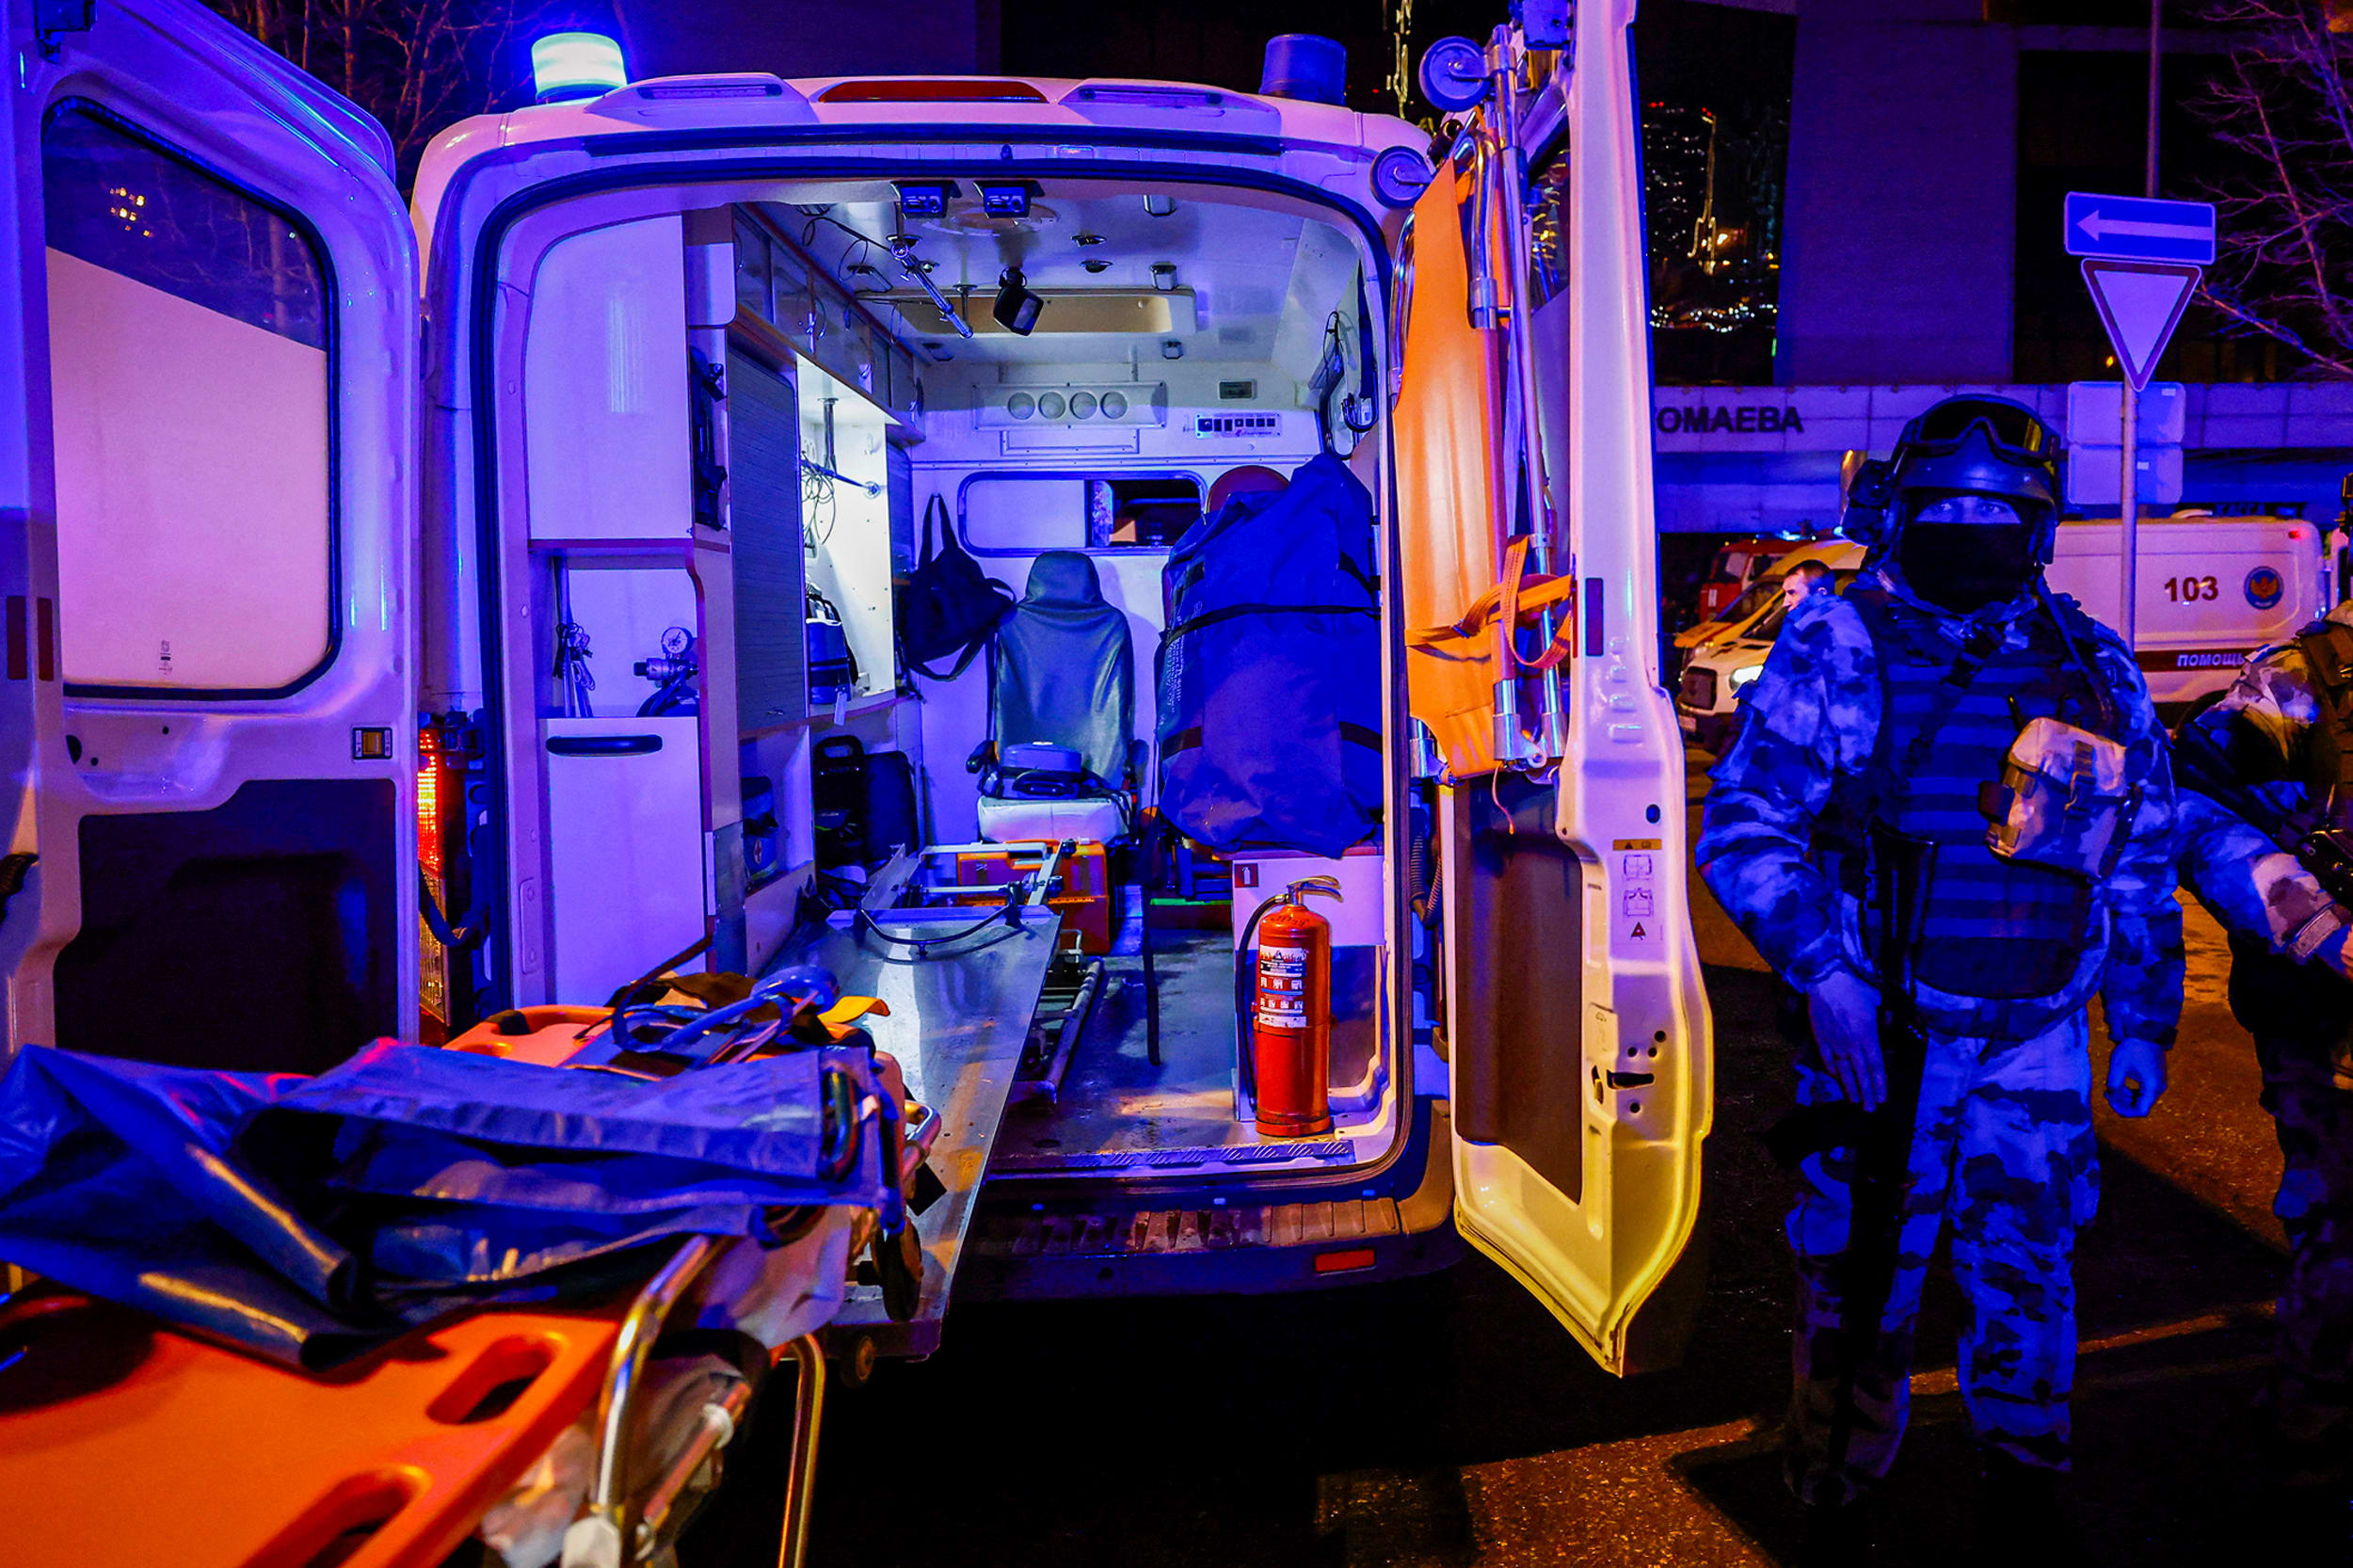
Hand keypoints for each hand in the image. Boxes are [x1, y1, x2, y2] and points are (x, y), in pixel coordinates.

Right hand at [1807, 968, 1884, 1110]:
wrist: (1827, 980)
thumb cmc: (1854, 989)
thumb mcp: (1874, 1006)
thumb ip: (1876, 1024)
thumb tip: (1878, 1033)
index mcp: (1868, 1036)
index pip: (1876, 1066)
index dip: (1879, 1084)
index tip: (1882, 1098)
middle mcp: (1852, 1044)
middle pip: (1861, 1073)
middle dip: (1866, 1093)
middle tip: (1870, 1109)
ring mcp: (1834, 1043)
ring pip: (1843, 1070)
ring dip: (1849, 1087)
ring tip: (1854, 1101)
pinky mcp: (1820, 1038)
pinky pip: (1826, 1059)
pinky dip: (1832, 1070)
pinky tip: (1836, 1078)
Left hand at [2106, 1037, 2166, 1117]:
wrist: (2146, 1031)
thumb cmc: (2132, 1048)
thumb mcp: (2118, 1068)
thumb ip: (2114, 1086)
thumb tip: (2112, 1099)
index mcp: (2152, 1087)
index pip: (2140, 1111)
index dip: (2124, 1110)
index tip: (2110, 1101)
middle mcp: (2159, 1088)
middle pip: (2141, 1106)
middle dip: (2123, 1103)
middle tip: (2107, 1094)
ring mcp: (2158, 1083)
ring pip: (2141, 1099)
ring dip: (2126, 1097)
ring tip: (2110, 1089)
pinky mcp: (2155, 1077)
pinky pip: (2143, 1091)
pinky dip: (2131, 1091)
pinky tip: (2118, 1085)